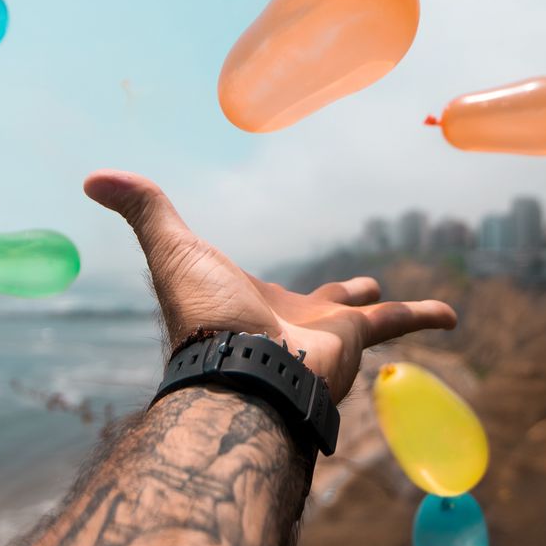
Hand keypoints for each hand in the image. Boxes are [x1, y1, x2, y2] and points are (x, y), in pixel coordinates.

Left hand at [84, 170, 456, 401]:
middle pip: (322, 305)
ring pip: (369, 318)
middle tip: (356, 291)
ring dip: (390, 314)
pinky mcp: (356, 339)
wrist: (241, 370)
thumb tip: (92, 175)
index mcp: (251, 301)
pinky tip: (452, 317)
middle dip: (338, 299)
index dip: (266, 282)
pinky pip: (399, 324)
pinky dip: (426, 318)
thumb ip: (144, 208)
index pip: (266, 287)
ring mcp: (326, 333)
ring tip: (417, 312)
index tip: (264, 282)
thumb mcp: (171, 247)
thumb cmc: (203, 312)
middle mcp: (292, 320)